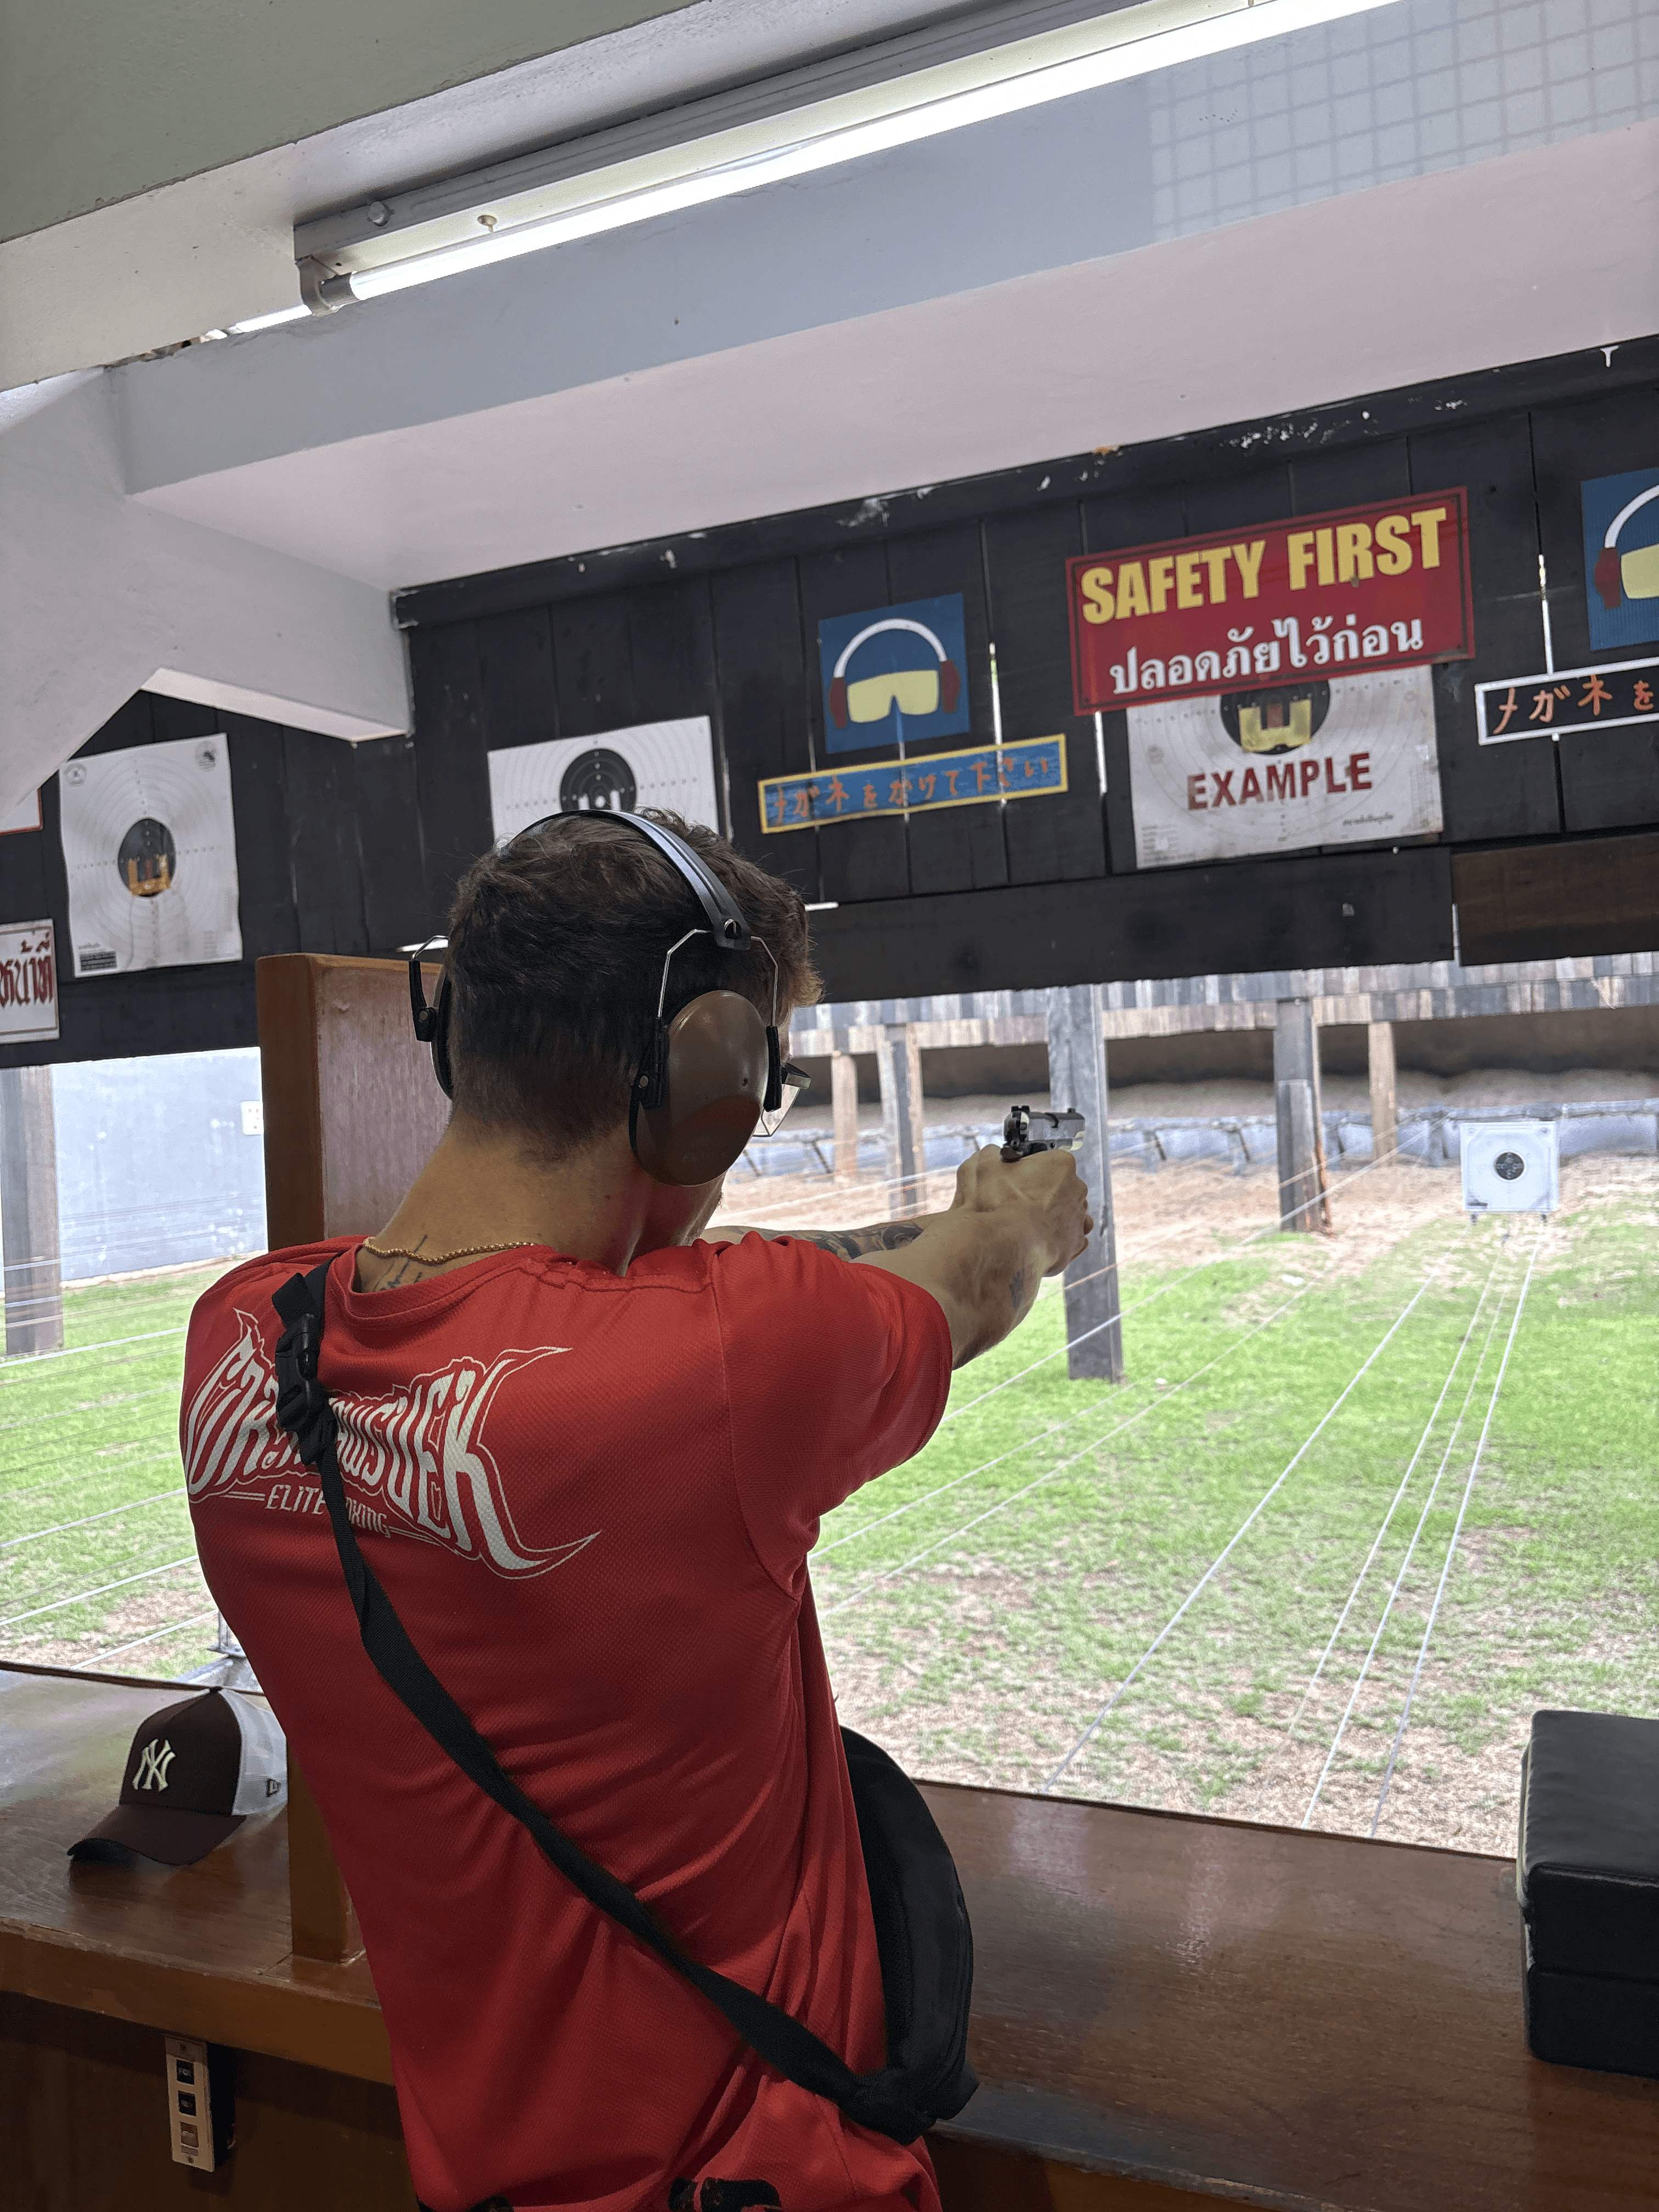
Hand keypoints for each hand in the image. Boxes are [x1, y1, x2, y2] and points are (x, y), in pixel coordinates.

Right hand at [949, 1146, 1091, 1275]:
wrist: (1011, 1242)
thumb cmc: (1002, 1204)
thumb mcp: (988, 1168)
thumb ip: (992, 1155)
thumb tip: (993, 1153)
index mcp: (1061, 1164)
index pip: (1050, 1161)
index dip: (1032, 1169)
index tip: (1019, 1178)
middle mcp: (1077, 1188)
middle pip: (1062, 1186)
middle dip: (1045, 1192)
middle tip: (1021, 1201)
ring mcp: (1079, 1217)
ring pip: (1068, 1212)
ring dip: (1054, 1216)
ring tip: (1031, 1223)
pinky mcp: (1076, 1243)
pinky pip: (1071, 1237)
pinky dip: (1059, 1238)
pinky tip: (1042, 1239)